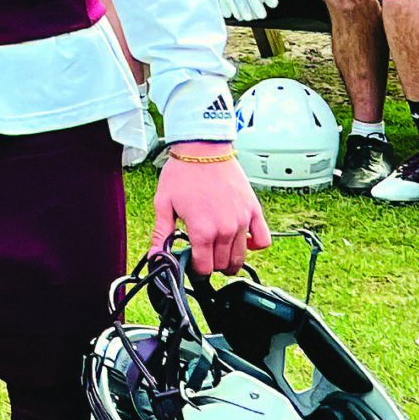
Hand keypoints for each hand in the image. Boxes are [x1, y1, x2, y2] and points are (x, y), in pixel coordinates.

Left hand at [153, 148, 269, 276]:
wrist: (203, 149)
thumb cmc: (182, 173)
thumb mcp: (163, 204)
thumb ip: (161, 234)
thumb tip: (155, 256)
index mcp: (202, 230)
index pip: (204, 267)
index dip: (195, 270)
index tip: (191, 265)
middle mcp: (225, 228)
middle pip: (222, 265)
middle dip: (211, 266)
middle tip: (203, 257)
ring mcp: (242, 220)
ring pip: (241, 256)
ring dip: (230, 260)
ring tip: (219, 254)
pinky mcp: (254, 210)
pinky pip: (263, 239)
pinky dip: (255, 246)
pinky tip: (242, 241)